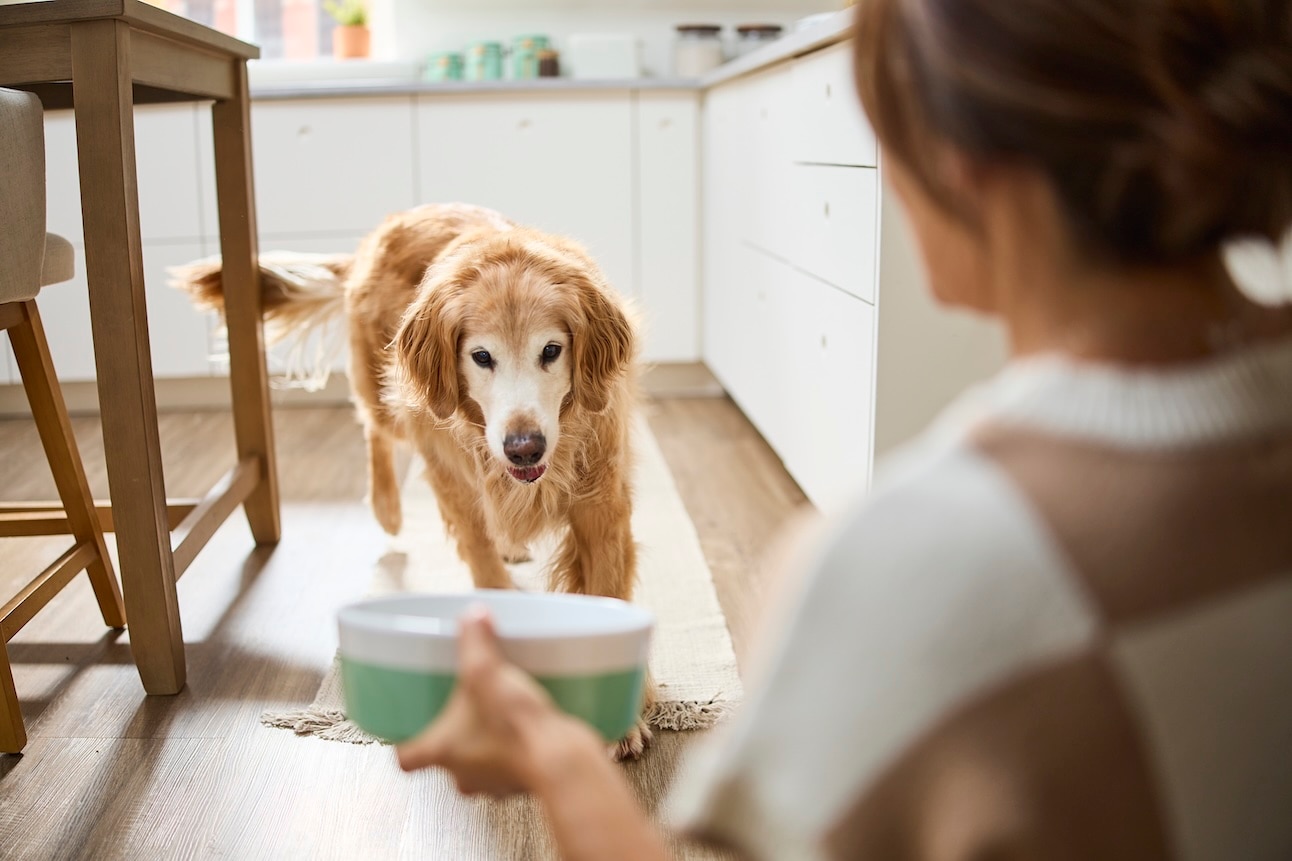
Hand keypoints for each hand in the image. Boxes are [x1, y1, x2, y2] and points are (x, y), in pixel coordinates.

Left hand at [395, 606, 591, 796]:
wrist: (561, 760)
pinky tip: (521, 728)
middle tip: (458, 709)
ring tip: (492, 714)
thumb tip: (473, 615)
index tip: (408, 724)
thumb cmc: (515, 726)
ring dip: (480, 745)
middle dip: (450, 736)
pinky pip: (507, 767)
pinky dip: (511, 751)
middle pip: (444, 759)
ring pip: (475, 766)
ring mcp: (491, 784)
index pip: (407, 758)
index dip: (405, 741)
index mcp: (441, 751)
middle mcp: (462, 774)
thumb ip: (476, 641)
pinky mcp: (519, 781)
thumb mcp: (487, 672)